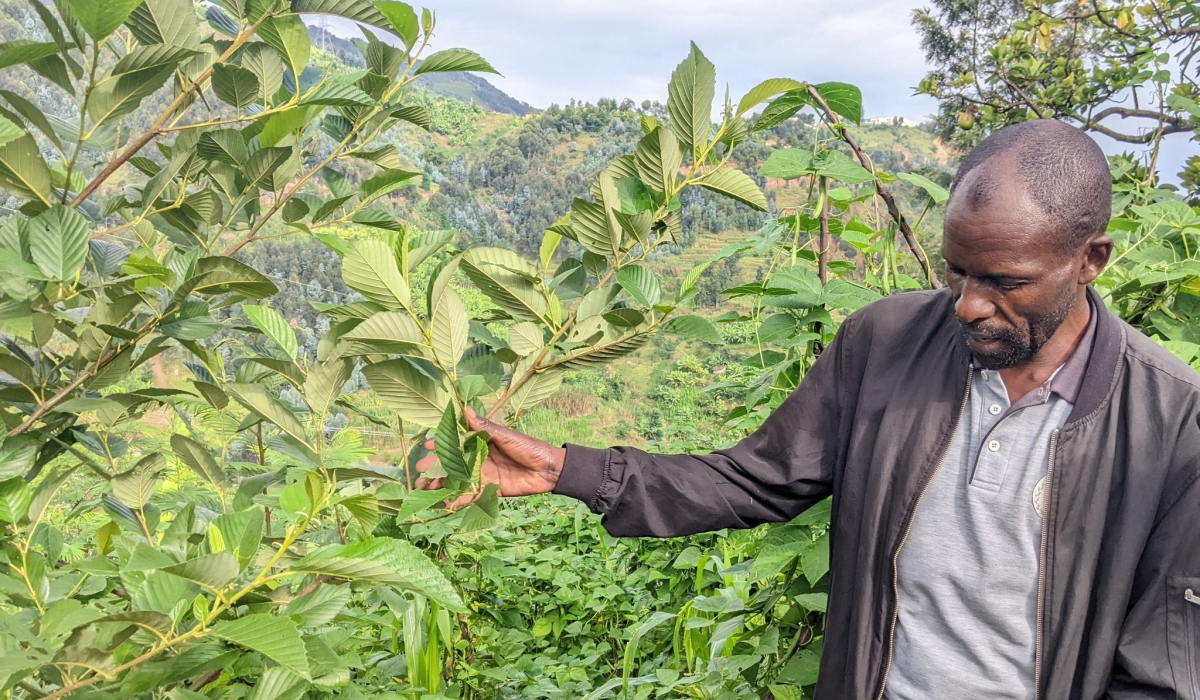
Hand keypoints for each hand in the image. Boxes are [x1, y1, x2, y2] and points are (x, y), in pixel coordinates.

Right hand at [413, 407, 566, 507]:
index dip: (442, 444)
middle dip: (436, 467)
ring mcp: (483, 474)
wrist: (549, 470)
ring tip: (425, 490)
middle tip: (420, 472)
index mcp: (482, 441)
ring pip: (457, 479)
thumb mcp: (507, 436)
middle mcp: (479, 457)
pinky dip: (458, 499)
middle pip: (453, 462)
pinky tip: (444, 504)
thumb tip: (465, 410)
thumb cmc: (529, 447)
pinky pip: (471, 494)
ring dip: (441, 484)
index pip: (456, 442)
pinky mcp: (489, 489)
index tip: (428, 447)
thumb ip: (486, 428)